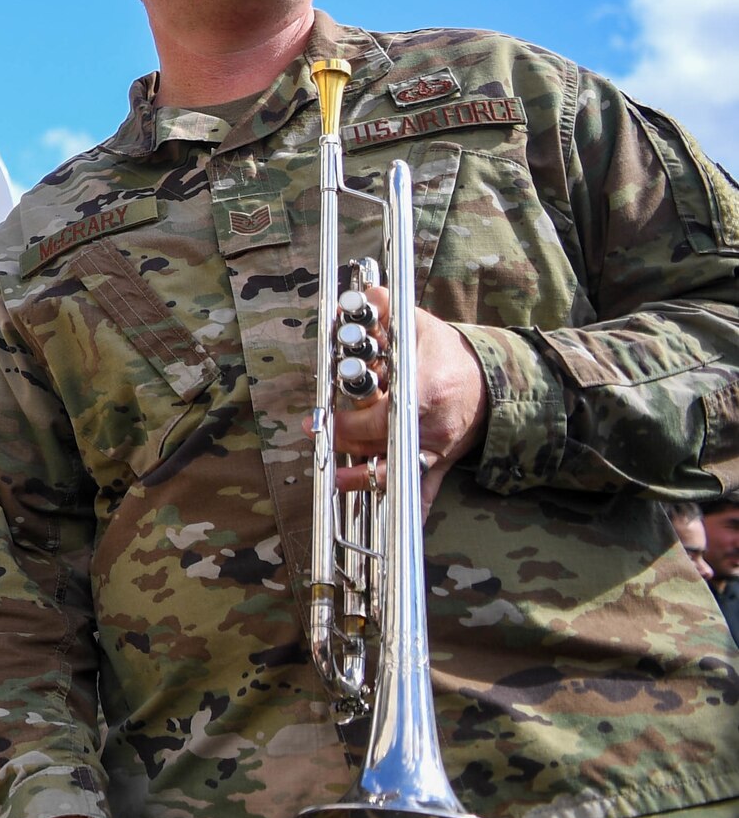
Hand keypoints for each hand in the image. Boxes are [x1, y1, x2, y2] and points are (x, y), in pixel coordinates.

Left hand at [332, 286, 488, 517]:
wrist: (497, 383)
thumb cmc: (452, 354)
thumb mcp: (420, 326)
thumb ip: (388, 311)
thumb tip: (366, 294)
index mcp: (426, 391)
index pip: (380, 414)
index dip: (348, 422)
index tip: (323, 419)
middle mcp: (432, 426)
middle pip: (381, 443)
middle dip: (347, 442)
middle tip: (319, 435)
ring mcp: (437, 450)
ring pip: (399, 473)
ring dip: (367, 480)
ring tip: (337, 481)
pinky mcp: (442, 465)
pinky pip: (428, 495)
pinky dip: (413, 512)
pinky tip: (392, 523)